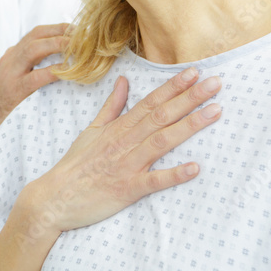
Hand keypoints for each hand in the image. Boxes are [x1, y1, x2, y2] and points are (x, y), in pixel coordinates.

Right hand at [0, 23, 69, 160]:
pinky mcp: (15, 90)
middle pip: (36, 35)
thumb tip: (59, 61)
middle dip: (60, 31)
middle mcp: (11, 59)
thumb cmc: (3, 101)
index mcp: (13, 55)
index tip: (76, 29)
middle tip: (81, 34)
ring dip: (58, 45)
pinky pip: (37, 76)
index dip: (57, 28)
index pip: (36, 33)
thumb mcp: (15, 76)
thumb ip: (31, 66)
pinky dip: (53, 71)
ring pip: (34, 50)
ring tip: (77, 48)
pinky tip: (67, 71)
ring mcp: (11, 73)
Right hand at [23, 68, 221, 232]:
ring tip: (215, 112)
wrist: (54, 198)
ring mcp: (127, 165)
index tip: (194, 72)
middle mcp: (125, 142)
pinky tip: (195, 168)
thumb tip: (124, 81)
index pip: (150, 101)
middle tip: (216, 83)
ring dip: (189, 126)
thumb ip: (112, 106)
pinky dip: (174, 174)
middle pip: (161, 115)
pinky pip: (154, 181)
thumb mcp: (92, 130)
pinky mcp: (127, 189)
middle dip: (190, 98)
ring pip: (162, 141)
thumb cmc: (75, 165)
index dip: (173, 87)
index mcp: (118, 127)